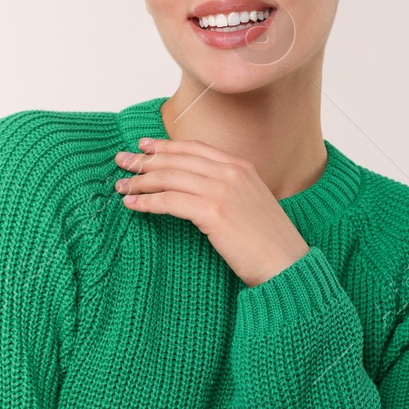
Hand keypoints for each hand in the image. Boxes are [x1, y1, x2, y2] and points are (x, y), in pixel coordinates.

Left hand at [113, 138, 310, 286]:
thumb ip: (229, 188)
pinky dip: (147, 202)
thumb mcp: (251, 202)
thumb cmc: (269, 241)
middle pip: (177, 159)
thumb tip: (197, 189)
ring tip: (122, 186)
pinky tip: (132, 205)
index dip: (166, 146)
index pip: (195, 148)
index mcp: (241, 166)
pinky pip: (170, 201)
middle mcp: (231, 172)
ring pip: (169, 178)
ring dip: (141, 181)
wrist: (286, 263)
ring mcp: (223, 190)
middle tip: (122, 162)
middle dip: (146, 160)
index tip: (145, 146)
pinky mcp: (213, 212)